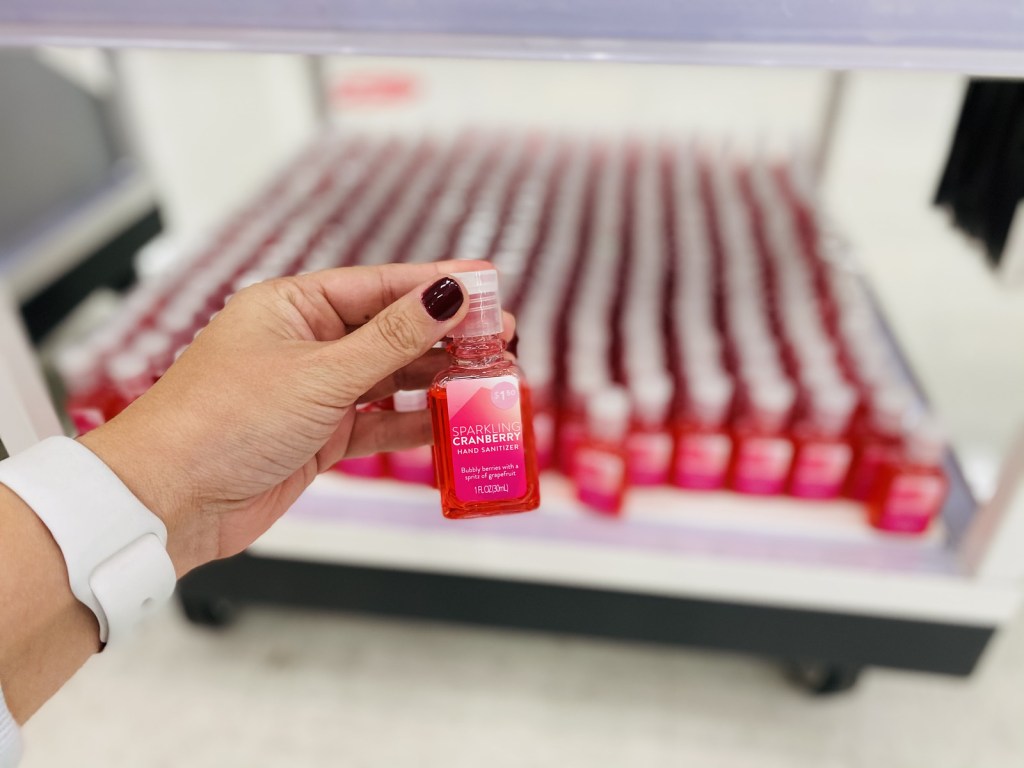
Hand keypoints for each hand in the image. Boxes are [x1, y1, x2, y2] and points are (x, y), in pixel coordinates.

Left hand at [80, 261, 513, 575]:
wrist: (167, 502)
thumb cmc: (221, 422)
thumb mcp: (320, 374)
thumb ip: (391, 340)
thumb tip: (445, 296)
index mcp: (292, 306)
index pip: (379, 285)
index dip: (435, 283)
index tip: (485, 281)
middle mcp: (303, 344)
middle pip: (390, 330)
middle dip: (444, 335)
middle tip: (500, 337)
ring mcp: (311, 392)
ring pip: (388, 378)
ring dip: (434, 380)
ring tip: (486, 379)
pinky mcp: (316, 437)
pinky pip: (377, 422)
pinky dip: (411, 423)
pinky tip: (447, 421)